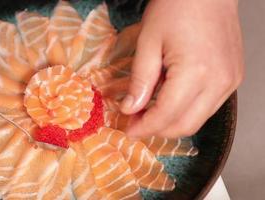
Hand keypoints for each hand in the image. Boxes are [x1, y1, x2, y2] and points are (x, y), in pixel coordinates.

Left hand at [120, 0, 243, 137]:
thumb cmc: (177, 7)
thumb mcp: (148, 41)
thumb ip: (140, 79)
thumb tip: (130, 108)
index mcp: (196, 72)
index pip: (166, 115)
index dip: (144, 127)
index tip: (128, 129)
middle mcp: (219, 81)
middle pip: (185, 126)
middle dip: (157, 130)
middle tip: (136, 122)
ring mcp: (230, 81)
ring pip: (198, 120)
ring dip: (171, 123)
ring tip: (149, 112)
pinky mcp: (232, 78)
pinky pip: (208, 107)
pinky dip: (186, 111)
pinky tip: (169, 101)